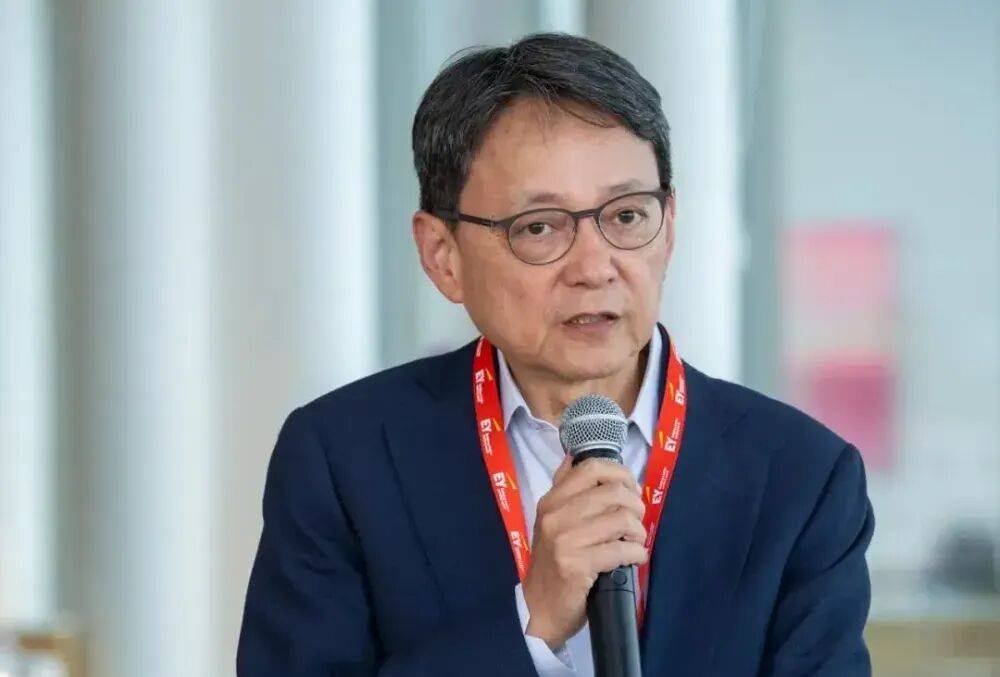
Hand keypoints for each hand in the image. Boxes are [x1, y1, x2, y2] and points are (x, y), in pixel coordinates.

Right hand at [523, 455, 647, 649]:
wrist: (539, 607)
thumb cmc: (553, 562)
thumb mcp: (552, 520)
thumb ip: (565, 489)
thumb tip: (576, 456)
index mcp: (551, 500)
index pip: (591, 468)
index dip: (620, 474)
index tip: (631, 489)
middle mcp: (555, 515)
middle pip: (613, 492)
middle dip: (636, 505)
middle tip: (637, 521)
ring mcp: (564, 540)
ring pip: (621, 520)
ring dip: (639, 532)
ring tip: (636, 541)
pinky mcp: (576, 565)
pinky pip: (621, 550)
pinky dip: (636, 554)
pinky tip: (635, 558)